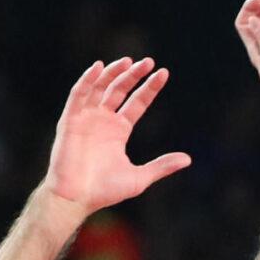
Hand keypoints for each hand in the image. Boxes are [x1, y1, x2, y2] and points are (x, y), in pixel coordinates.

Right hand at [42, 57, 190, 212]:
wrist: (77, 198)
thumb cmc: (104, 191)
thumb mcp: (140, 177)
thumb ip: (162, 166)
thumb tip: (188, 159)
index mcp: (118, 131)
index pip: (137, 103)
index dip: (149, 88)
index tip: (163, 73)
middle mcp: (103, 121)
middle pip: (120, 90)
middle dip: (133, 75)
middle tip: (148, 61)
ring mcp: (86, 119)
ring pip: (100, 88)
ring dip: (113, 73)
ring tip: (129, 61)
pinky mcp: (70, 121)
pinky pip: (78, 95)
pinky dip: (87, 80)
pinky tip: (98, 67)